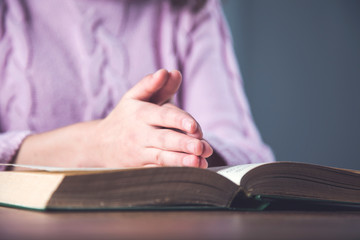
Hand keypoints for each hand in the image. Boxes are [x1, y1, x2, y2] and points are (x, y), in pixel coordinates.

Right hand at [82, 69, 212, 167]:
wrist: (98, 145)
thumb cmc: (124, 118)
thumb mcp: (133, 98)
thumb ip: (153, 85)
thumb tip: (169, 72)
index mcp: (140, 113)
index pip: (163, 115)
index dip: (179, 120)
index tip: (194, 127)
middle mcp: (139, 134)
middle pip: (164, 139)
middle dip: (183, 143)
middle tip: (200, 147)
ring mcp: (139, 153)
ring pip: (162, 158)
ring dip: (181, 161)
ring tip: (198, 163)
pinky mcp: (140, 169)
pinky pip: (157, 172)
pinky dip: (173, 173)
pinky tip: (190, 173)